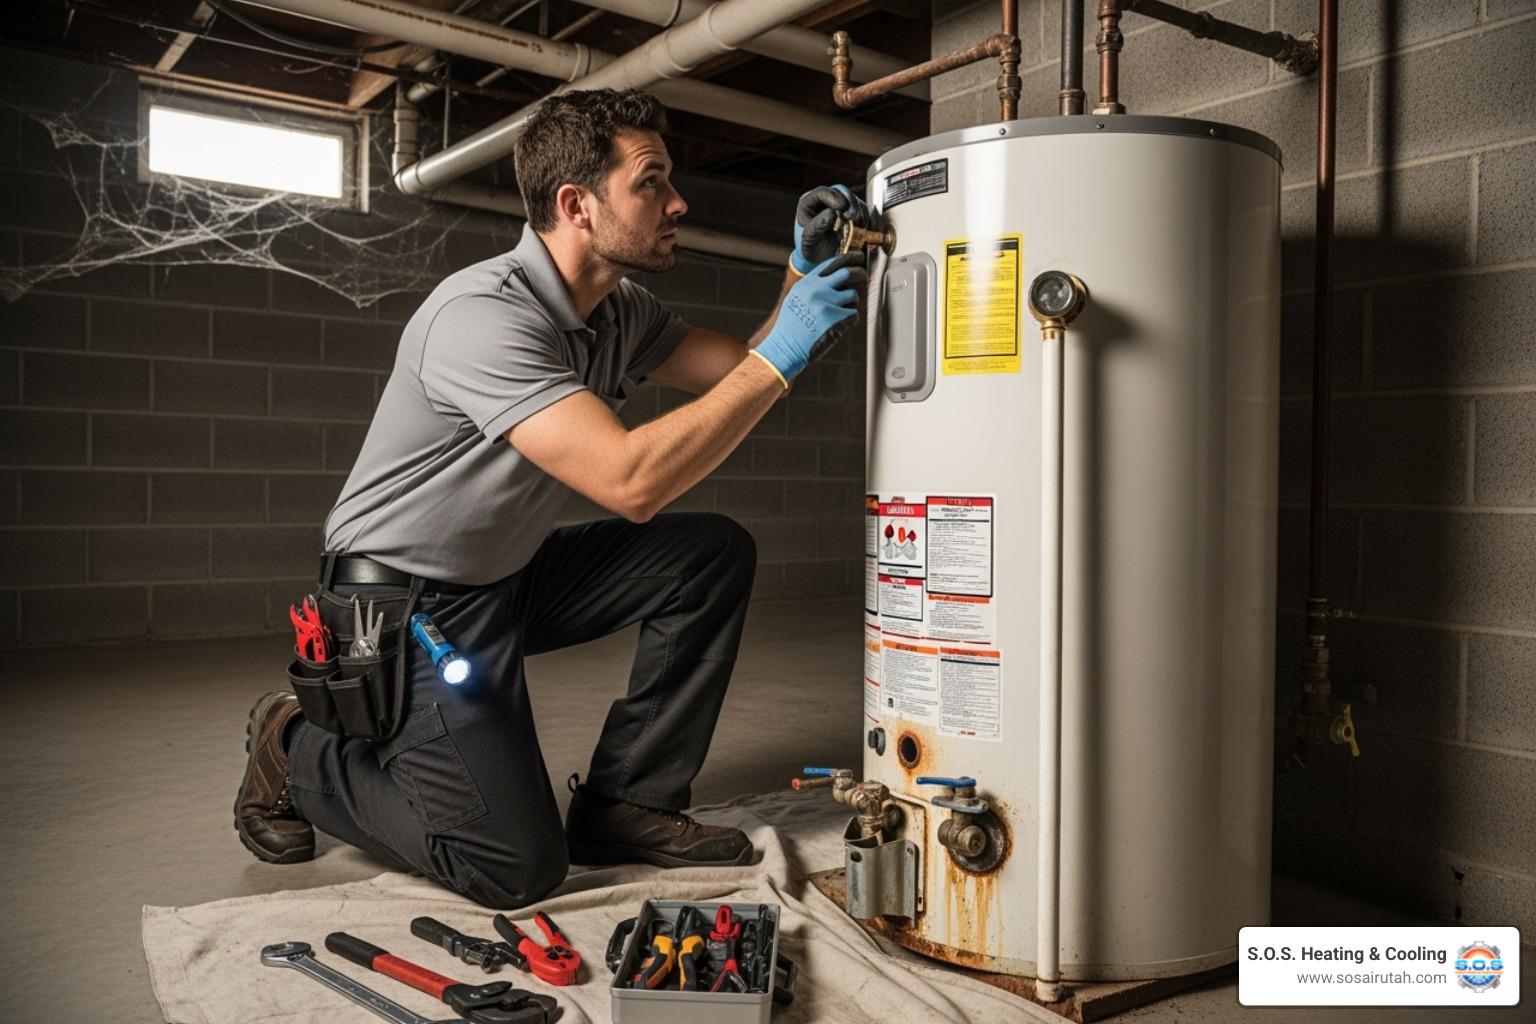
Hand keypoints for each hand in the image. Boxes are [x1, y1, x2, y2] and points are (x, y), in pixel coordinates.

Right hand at [753, 253, 867, 384]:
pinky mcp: (837, 318)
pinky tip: (840, 325)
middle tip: (864, 277)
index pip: (831, 263)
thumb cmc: (790, 327)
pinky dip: (851, 319)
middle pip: (847, 272)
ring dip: (852, 302)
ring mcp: (829, 303)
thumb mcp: (794, 299)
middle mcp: (818, 289)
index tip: (857, 258)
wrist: (786, 347)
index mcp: (807, 283)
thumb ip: (811, 287)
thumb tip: (831, 279)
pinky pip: (854, 314)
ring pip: (853, 294)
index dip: (848, 259)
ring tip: (842, 312)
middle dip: (859, 274)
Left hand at [792, 185, 881, 274]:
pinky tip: (861, 230)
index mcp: (808, 203)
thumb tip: (832, 213)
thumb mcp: (809, 240)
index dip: (834, 197)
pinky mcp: (851, 213)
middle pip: (842, 192)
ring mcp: (839, 206)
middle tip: (853, 218)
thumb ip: (817, 226)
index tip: (842, 208)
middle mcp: (824, 201)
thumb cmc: (811, 249)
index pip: (823, 192)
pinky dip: (864, 219)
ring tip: (856, 227)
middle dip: (850, 204)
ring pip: (854, 201)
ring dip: (859, 213)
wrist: (818, 260)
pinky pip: (862, 211)